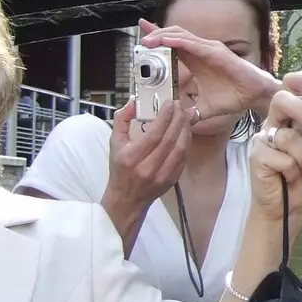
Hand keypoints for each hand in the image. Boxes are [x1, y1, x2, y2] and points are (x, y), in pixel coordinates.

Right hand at [103, 98, 189, 213]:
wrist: (127, 199)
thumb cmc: (120, 169)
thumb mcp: (114, 143)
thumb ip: (122, 120)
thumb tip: (134, 101)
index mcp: (131, 158)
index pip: (153, 135)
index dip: (165, 117)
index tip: (170, 103)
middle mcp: (147, 168)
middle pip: (169, 140)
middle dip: (177, 119)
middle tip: (179, 106)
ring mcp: (161, 176)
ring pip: (180, 149)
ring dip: (185, 130)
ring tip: (184, 116)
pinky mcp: (172, 180)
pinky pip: (184, 158)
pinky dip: (187, 142)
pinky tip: (185, 131)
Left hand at [135, 20, 285, 118]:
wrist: (254, 96)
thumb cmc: (234, 97)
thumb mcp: (205, 107)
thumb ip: (191, 112)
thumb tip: (180, 123)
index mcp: (195, 60)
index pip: (172, 44)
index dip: (157, 39)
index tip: (141, 39)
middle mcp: (200, 50)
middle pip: (173, 35)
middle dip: (155, 34)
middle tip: (141, 39)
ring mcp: (208, 49)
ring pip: (180, 35)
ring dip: (162, 36)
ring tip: (147, 41)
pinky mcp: (215, 52)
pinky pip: (192, 44)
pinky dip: (177, 41)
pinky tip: (166, 42)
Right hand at [249, 87, 301, 230]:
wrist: (292, 209)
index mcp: (293, 119)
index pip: (291, 89)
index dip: (300, 81)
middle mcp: (275, 124)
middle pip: (281, 100)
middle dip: (301, 110)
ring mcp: (263, 140)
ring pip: (287, 136)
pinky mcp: (257, 156)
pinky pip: (280, 156)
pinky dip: (292, 169)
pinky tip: (289, 177)